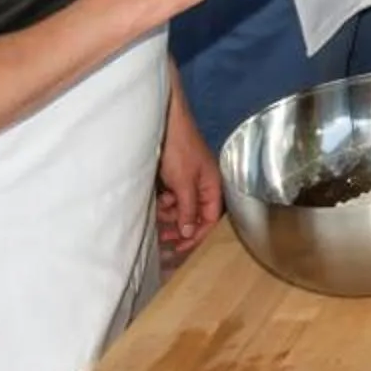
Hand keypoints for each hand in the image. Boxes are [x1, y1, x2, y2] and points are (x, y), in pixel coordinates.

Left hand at [155, 80, 221, 260]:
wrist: (163, 122)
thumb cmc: (178, 149)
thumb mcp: (184, 183)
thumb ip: (188, 209)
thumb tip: (190, 232)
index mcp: (213, 186)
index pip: (210, 218)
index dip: (197, 235)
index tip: (179, 247)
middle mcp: (204, 184)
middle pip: (196, 215)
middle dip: (181, 226)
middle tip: (164, 237)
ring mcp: (189, 179)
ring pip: (182, 207)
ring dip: (171, 214)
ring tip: (158, 214)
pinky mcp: (176, 175)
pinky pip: (173, 197)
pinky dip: (166, 202)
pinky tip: (158, 200)